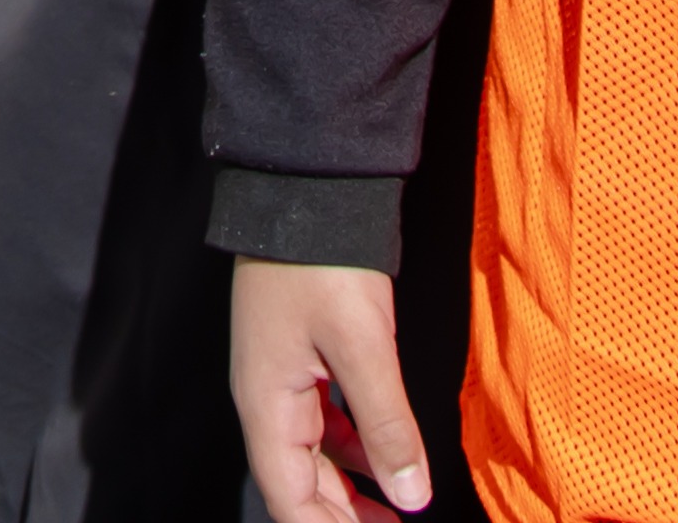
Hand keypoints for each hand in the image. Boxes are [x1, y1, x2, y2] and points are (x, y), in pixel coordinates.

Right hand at [234, 259, 431, 522]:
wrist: (304, 188)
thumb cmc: (322, 263)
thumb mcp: (363, 347)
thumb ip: (387, 426)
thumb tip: (411, 496)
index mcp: (267, 406)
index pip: (290, 499)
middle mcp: (266, 400)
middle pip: (299, 484)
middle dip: (342, 517)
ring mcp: (281, 377)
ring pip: (312, 455)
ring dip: (349, 488)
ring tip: (394, 509)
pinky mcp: (300, 356)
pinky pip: (322, 421)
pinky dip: (352, 447)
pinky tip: (383, 455)